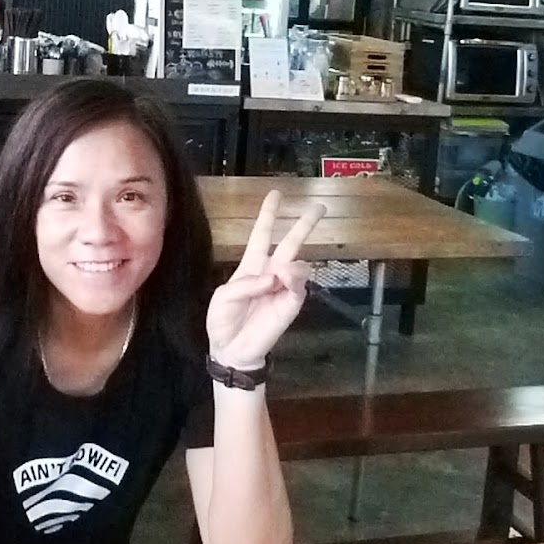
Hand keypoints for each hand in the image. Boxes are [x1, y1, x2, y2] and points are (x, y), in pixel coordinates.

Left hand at [206, 189, 325, 369]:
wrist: (232, 349)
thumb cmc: (223, 321)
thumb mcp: (223, 297)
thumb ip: (246, 284)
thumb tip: (273, 277)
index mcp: (251, 265)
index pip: (262, 234)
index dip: (268, 214)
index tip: (276, 194)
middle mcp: (270, 271)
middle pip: (291, 242)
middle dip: (305, 224)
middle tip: (320, 207)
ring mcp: (283, 287)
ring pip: (299, 264)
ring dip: (293, 263)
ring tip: (281, 274)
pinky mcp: (291, 304)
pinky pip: (299, 286)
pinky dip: (294, 280)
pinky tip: (285, 280)